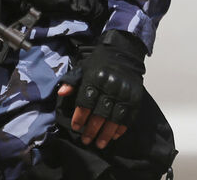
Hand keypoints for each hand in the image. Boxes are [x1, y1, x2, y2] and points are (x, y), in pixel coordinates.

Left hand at [56, 29, 145, 148]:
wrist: (124, 52)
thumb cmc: (99, 63)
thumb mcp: (83, 68)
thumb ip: (72, 82)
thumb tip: (61, 94)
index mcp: (96, 77)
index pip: (86, 100)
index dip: (80, 116)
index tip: (76, 127)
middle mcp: (111, 85)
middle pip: (100, 112)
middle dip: (92, 129)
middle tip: (86, 140)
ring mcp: (125, 91)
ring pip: (115, 117)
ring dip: (107, 133)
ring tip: (100, 144)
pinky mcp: (135, 96)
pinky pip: (129, 116)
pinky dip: (121, 128)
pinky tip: (115, 136)